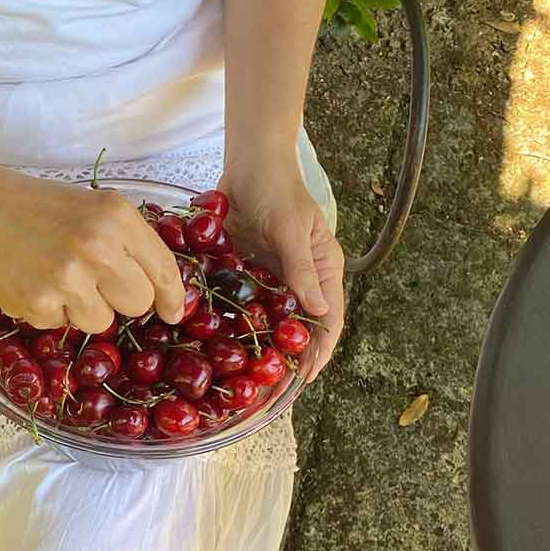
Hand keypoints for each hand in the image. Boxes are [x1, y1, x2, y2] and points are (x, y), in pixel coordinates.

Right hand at [0, 168, 187, 334]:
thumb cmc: (37, 208)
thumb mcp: (93, 208)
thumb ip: (128, 242)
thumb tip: (160, 290)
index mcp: (117, 218)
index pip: (162, 269)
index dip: (173, 297)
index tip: (174, 312)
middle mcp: (98, 247)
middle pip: (137, 303)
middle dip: (121, 300)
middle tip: (93, 281)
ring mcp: (68, 278)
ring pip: (101, 321)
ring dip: (84, 308)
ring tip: (56, 278)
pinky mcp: (39, 303)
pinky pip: (62, 325)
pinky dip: (50, 311)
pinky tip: (33, 282)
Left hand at [218, 156, 344, 382]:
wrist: (249, 163)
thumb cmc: (279, 189)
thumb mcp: (292, 228)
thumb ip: (302, 269)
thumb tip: (319, 313)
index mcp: (323, 270)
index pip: (329, 319)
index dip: (320, 350)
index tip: (306, 377)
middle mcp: (300, 279)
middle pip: (299, 326)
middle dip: (289, 356)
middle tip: (271, 387)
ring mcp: (271, 277)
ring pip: (270, 320)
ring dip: (261, 345)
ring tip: (246, 375)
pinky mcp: (245, 272)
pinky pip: (242, 303)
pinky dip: (235, 322)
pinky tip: (220, 343)